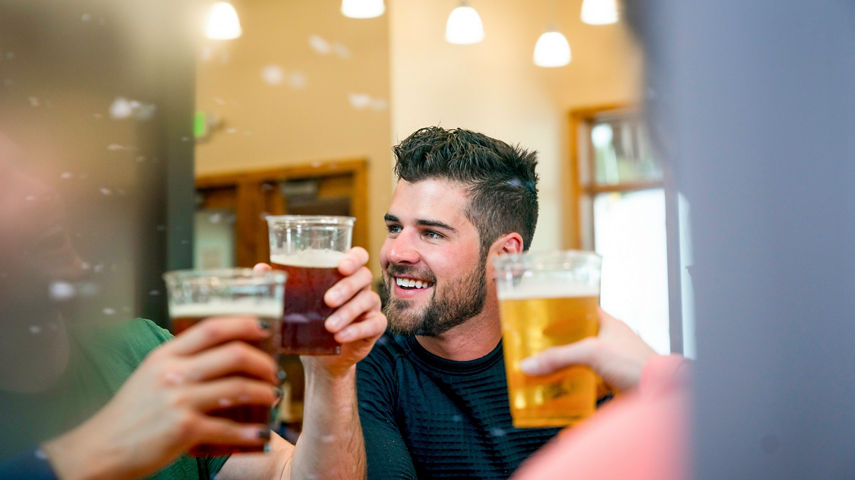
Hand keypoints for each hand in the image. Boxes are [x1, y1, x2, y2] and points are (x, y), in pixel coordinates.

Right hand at [42, 317, 278, 479]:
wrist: (101, 449)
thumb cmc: (131, 413)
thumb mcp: (151, 374)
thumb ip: (183, 361)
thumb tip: (226, 352)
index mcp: (166, 355)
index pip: (211, 327)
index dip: (243, 324)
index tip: (264, 328)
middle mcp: (173, 373)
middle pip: (233, 354)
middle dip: (263, 362)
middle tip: (273, 371)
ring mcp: (179, 401)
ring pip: (238, 389)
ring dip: (264, 393)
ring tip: (273, 397)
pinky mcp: (184, 430)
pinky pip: (228, 428)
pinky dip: (250, 432)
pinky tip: (261, 434)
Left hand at [253, 247, 386, 377]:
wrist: (320, 356)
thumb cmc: (309, 319)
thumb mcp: (295, 301)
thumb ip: (282, 283)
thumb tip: (261, 268)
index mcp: (344, 272)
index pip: (358, 255)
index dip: (354, 258)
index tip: (342, 266)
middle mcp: (360, 285)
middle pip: (363, 276)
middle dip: (346, 287)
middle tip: (327, 300)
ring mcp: (370, 305)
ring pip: (367, 300)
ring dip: (348, 312)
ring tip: (329, 326)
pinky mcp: (374, 326)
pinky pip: (374, 324)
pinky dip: (357, 330)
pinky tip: (341, 337)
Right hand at [519, 309, 655, 392]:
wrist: (661, 392)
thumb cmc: (637, 364)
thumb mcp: (592, 353)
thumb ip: (559, 357)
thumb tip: (530, 364)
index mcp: (609, 323)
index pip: (582, 310)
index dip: (563, 311)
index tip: (543, 314)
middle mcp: (610, 341)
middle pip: (578, 338)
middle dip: (559, 344)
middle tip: (538, 345)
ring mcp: (612, 362)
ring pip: (583, 361)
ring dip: (566, 366)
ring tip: (544, 369)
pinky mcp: (613, 382)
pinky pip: (589, 382)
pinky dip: (576, 387)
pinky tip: (562, 392)